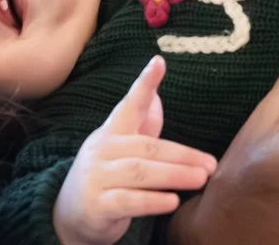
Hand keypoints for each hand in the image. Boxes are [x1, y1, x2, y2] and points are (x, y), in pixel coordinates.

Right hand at [54, 56, 216, 244]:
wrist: (68, 215)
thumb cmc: (105, 177)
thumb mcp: (121, 150)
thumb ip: (141, 126)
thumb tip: (158, 97)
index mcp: (111, 133)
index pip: (128, 105)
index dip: (144, 84)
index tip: (158, 62)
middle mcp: (102, 150)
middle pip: (146, 147)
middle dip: (181, 154)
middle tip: (210, 164)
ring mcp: (97, 177)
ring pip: (140, 172)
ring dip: (174, 174)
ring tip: (201, 179)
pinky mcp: (98, 205)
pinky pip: (129, 201)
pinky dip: (153, 201)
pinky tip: (173, 201)